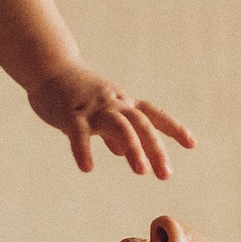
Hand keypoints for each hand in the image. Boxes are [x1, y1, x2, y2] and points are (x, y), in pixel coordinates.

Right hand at [28, 63, 195, 181]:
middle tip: (165, 175)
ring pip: (119, 125)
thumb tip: (121, 152)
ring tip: (141, 172)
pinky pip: (79, 133)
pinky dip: (84, 150)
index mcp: (122, 103)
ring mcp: (93, 108)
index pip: (153, 114)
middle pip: (141, 124)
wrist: (48, 67)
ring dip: (133, 147)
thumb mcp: (99, 110)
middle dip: (155, 148)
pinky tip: (87, 168)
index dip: (173, 128)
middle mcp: (113, 103)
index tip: (192, 144)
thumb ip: (111, 131)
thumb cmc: (75, 92)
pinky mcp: (70, 113)